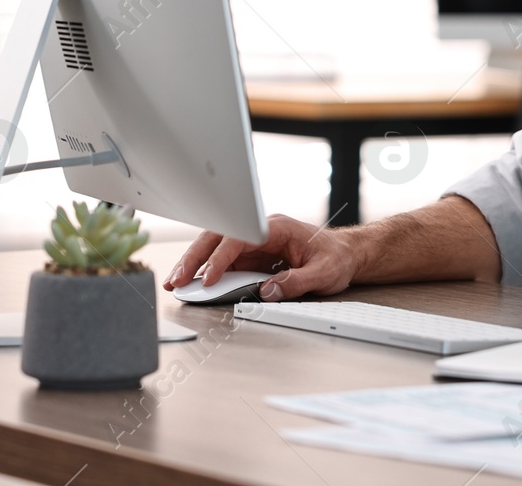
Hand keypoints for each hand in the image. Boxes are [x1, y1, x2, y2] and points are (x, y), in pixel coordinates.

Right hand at [162, 213, 360, 301]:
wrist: (347, 254)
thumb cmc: (336, 258)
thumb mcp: (324, 273)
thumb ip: (296, 282)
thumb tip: (267, 293)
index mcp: (277, 228)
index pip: (240, 238)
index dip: (221, 258)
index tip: (208, 278)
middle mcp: (261, 232)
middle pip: (220, 238)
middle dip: (195, 257)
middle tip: (176, 279)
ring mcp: (255, 244)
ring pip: (217, 249)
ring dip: (195, 264)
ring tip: (175, 282)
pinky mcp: (253, 257)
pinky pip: (225, 262)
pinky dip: (207, 272)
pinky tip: (194, 284)